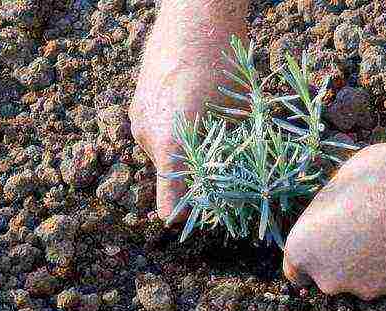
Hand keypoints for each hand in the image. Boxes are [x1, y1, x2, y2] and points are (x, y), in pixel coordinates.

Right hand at [129, 1, 246, 222]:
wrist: (195, 10)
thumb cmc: (224, 61)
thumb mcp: (241, 115)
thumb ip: (235, 154)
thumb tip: (247, 183)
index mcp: (171, 145)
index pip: (170, 206)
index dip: (192, 215)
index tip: (211, 213)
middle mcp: (148, 137)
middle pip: (173, 181)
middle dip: (198, 179)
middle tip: (226, 164)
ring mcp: (139, 119)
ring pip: (167, 157)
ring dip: (188, 155)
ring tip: (212, 130)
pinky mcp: (138, 104)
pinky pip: (159, 135)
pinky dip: (177, 135)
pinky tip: (197, 112)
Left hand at [282, 130, 385, 299]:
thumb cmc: (374, 176)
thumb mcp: (335, 188)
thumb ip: (325, 218)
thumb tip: (331, 222)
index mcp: (302, 250)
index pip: (296, 271)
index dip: (312, 258)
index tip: (324, 247)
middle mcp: (327, 278)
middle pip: (329, 278)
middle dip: (340, 262)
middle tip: (362, 231)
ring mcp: (361, 288)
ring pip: (360, 280)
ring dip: (369, 264)